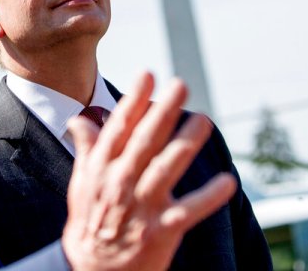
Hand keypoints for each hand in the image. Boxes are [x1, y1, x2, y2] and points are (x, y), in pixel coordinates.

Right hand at [61, 72, 236, 270]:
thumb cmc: (90, 221)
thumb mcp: (81, 182)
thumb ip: (87, 149)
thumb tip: (81, 119)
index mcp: (102, 169)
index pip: (119, 128)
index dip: (134, 101)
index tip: (148, 75)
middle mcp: (120, 184)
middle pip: (144, 142)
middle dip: (162, 112)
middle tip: (180, 86)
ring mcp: (142, 208)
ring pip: (166, 170)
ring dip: (185, 144)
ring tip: (204, 121)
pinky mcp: (161, 231)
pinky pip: (189, 211)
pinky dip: (208, 197)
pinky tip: (227, 182)